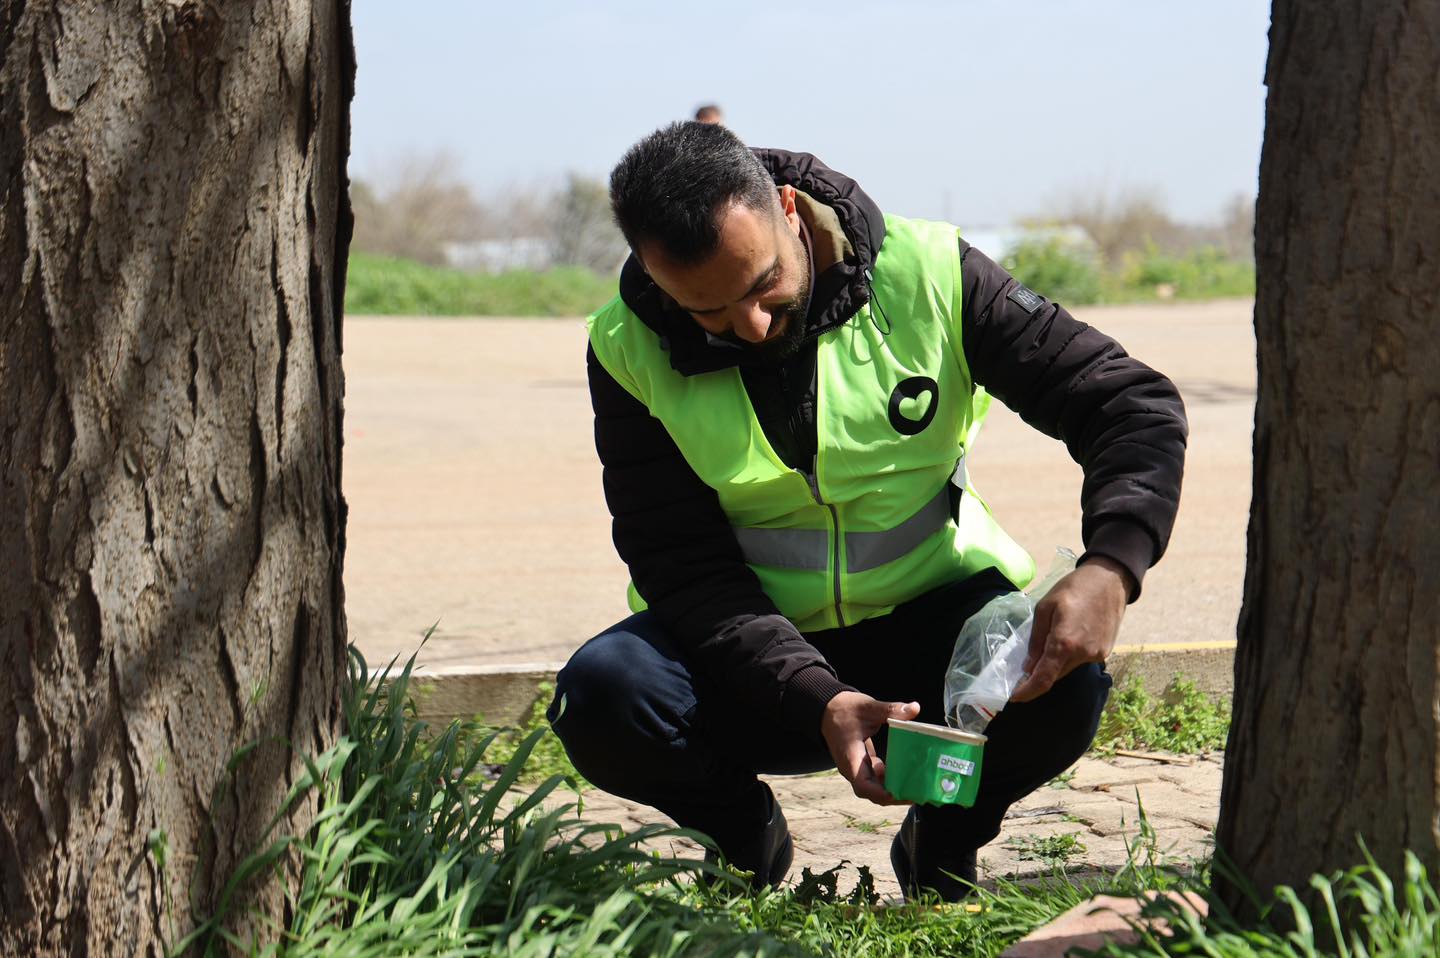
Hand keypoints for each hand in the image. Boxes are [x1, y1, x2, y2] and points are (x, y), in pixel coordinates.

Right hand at [820, 691, 919, 804]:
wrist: (828, 710)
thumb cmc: (844, 710)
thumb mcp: (868, 707)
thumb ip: (890, 710)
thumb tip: (914, 708)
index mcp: (851, 759)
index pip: (863, 785)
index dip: (881, 793)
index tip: (900, 794)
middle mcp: (853, 769)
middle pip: (872, 793)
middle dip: (894, 796)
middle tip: (917, 793)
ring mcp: (857, 769)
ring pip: (875, 789)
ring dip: (894, 789)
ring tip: (916, 786)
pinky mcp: (862, 766)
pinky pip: (876, 780)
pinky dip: (890, 780)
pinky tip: (906, 773)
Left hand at [1009, 557, 1131, 702]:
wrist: (1110, 579)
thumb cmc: (1074, 588)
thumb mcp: (1045, 607)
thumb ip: (1036, 639)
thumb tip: (1027, 666)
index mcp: (1064, 643)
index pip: (1043, 679)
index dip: (1026, 692)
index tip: (1013, 698)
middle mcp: (1082, 654)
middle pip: (1054, 676)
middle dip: (1037, 678)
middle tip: (1020, 673)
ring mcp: (1096, 655)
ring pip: (1067, 669)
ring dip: (1053, 666)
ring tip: (1042, 652)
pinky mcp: (1105, 652)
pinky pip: (1080, 661)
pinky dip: (1068, 658)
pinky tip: (1065, 642)